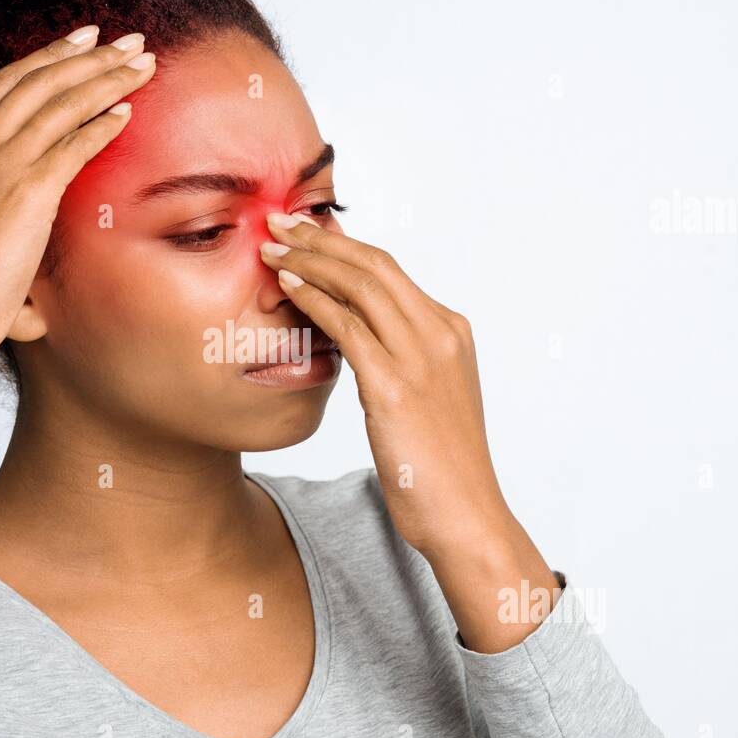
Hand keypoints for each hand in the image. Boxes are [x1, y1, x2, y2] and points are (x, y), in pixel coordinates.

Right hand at [0, 26, 156, 418]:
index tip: (80, 43)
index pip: (5, 85)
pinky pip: (74, 144)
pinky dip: (103, 123)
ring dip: (107, 78)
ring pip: (61, 102)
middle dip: (88, 55)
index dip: (47, 59)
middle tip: (127, 41)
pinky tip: (128, 112)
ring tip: (143, 63)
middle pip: (38, 80)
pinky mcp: (26, 190)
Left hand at [258, 211, 512, 559]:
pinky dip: (314, 299)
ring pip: (360, 285)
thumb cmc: (440, 468)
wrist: (466, 516)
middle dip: (321, 238)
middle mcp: (441, 334)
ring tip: (271, 246)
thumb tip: (358, 339)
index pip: (389, 270)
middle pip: (373, 265)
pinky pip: (347, 326)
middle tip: (278, 221)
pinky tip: (287, 285)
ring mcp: (421, 358)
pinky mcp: (395, 386)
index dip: (342, 245)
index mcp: (451, 332)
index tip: (305, 231)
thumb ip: (399, 362)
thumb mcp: (426, 400)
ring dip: (310, 259)